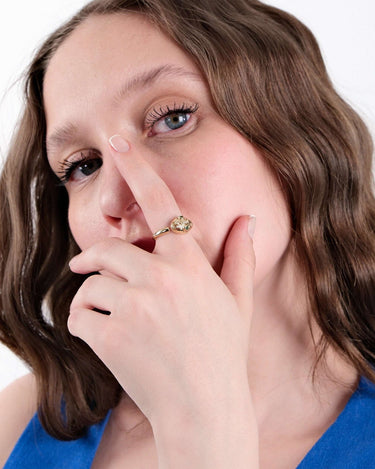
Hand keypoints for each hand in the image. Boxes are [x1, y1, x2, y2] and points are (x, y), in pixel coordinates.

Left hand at [68, 144, 257, 466]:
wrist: (204, 408)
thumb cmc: (222, 352)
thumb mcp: (238, 302)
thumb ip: (239, 257)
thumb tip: (248, 221)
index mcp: (190, 263)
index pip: (159, 203)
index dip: (137, 167)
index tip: (116, 142)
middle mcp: (161, 277)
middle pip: (109, 249)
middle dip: (101, 262)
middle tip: (101, 275)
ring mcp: (134, 305)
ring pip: (91, 283)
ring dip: (97, 299)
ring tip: (117, 322)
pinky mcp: (110, 334)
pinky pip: (79, 314)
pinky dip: (86, 324)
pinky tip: (109, 340)